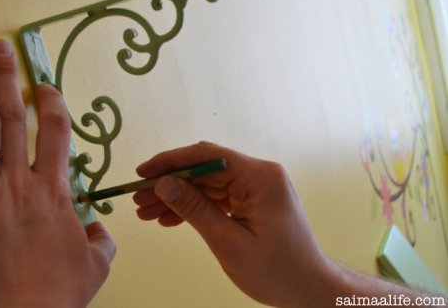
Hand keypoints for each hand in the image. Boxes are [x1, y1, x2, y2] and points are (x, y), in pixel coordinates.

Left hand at [0, 40, 115, 307]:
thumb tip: (101, 228)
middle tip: (1, 47)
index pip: (55, 133)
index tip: (43, 86)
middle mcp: (19, 183)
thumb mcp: (95, 267)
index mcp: (54, 193)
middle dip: (8, 77)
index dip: (50, 103)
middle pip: (14, 117)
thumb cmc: (55, 297)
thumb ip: (102, 240)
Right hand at [133, 142, 332, 306]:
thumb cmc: (276, 270)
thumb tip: (163, 183)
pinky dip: (194, 208)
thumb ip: (195, 209)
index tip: (142, 173)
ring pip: (207, 184)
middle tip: (138, 199)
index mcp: (260, 177)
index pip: (207, 156)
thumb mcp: (229, 242)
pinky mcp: (252, 201)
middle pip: (204, 169)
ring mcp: (256, 187)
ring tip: (146, 212)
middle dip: (170, 183)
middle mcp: (259, 174)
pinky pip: (218, 197)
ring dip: (178, 197)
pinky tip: (169, 219)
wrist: (309, 289)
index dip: (171, 162)